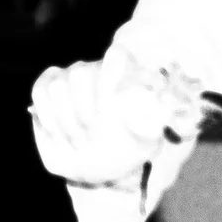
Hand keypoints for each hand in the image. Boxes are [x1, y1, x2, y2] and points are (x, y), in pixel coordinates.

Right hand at [29, 55, 204, 187]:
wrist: (103, 165)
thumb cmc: (131, 146)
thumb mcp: (152, 134)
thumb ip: (165, 117)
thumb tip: (180, 105)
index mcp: (125, 76)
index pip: (118, 56)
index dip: (111, 69)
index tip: (109, 99)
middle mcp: (96, 72)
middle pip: (81, 72)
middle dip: (83, 106)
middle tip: (92, 134)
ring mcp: (70, 80)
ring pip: (58, 83)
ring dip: (65, 116)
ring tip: (78, 141)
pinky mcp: (48, 91)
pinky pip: (40, 89)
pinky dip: (45, 111)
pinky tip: (57, 132)